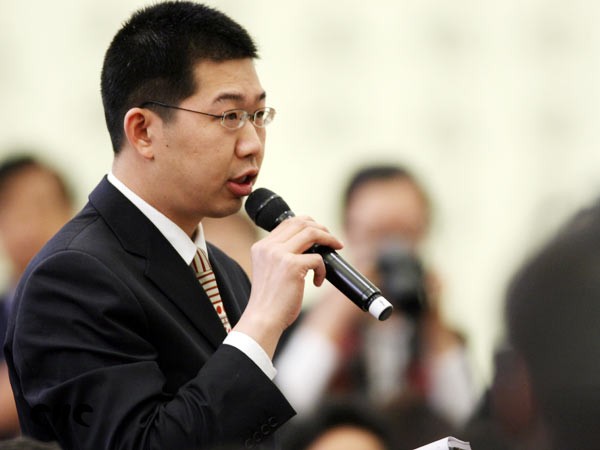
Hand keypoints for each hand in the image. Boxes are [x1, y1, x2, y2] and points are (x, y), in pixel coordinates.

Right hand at [233, 215, 342, 357]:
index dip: (308, 224)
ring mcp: (279, 255)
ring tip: (336, 248)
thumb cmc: (270, 301)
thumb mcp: (270, 271)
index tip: (320, 233)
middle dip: (321, 228)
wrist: (263, 320)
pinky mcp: (292, 266)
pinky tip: (317, 282)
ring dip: (329, 239)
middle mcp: (269, 247)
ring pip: (311, 232)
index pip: (288, 223)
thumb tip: (311, 246)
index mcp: (262, 247)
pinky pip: (318, 258)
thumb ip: (282, 256)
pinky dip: (323, 269)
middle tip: (332, 240)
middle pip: (301, 222)